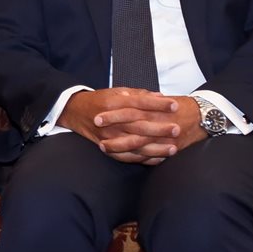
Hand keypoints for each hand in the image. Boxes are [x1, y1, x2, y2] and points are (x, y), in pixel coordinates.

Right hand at [61, 88, 188, 163]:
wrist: (75, 112)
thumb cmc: (100, 100)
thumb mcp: (117, 92)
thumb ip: (138, 94)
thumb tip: (160, 96)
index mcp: (113, 103)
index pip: (139, 103)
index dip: (158, 104)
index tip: (175, 105)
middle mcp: (111, 121)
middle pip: (138, 125)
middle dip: (159, 128)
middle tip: (177, 128)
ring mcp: (108, 136)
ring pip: (135, 145)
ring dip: (155, 148)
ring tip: (173, 148)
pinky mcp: (107, 148)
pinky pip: (127, 156)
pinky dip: (143, 159)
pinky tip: (158, 158)